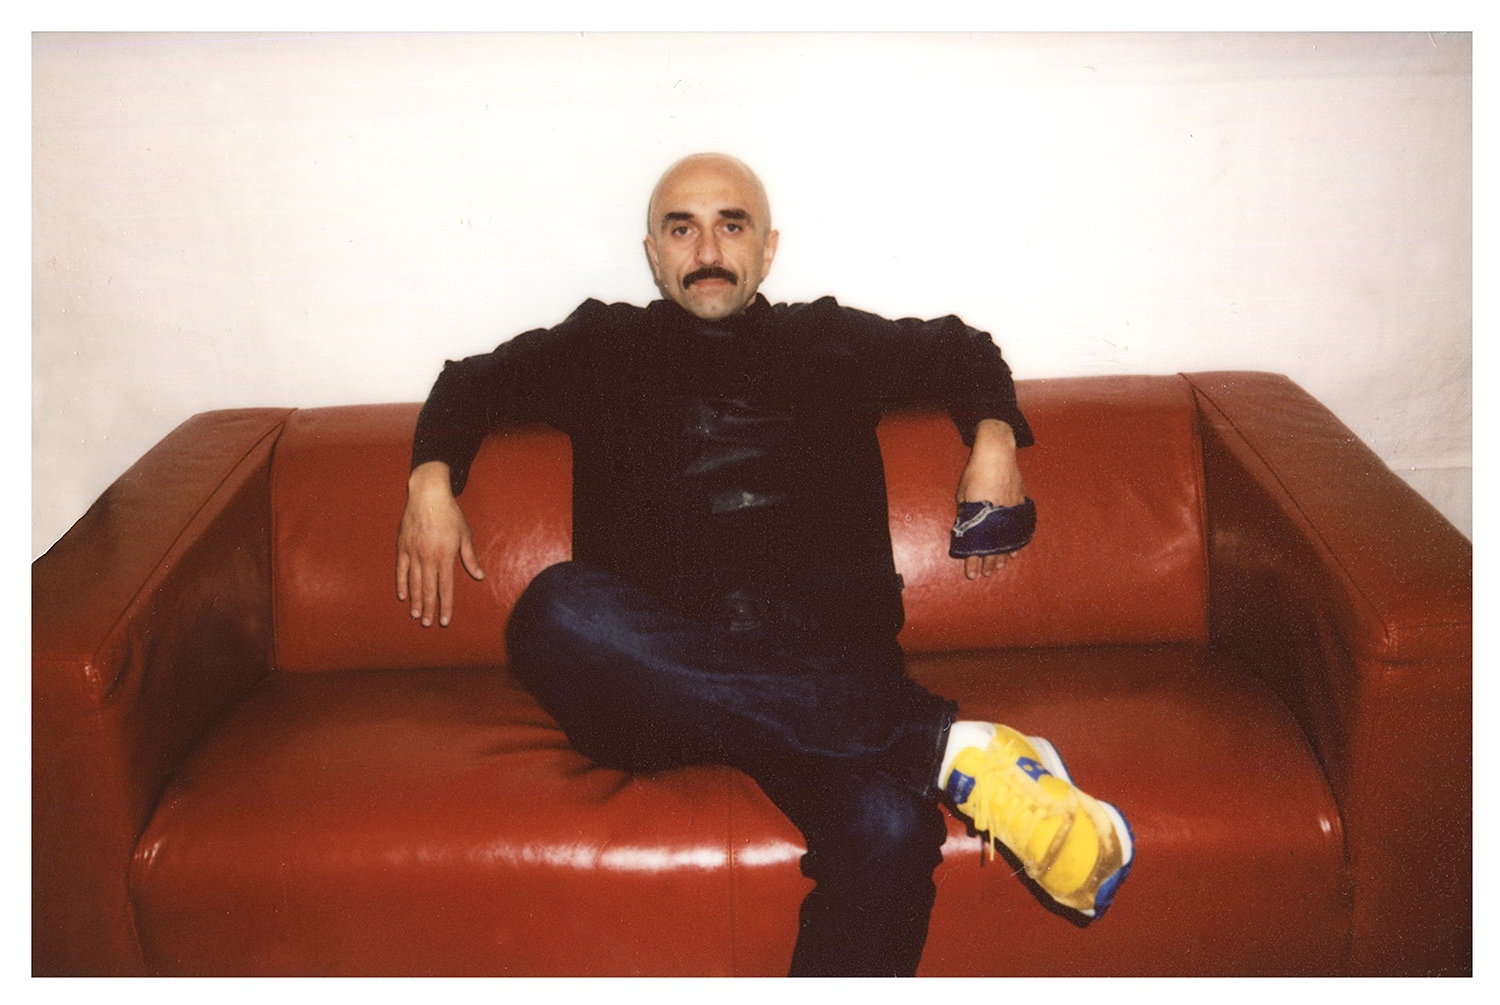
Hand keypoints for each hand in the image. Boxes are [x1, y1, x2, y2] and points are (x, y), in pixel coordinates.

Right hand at [395, 461, 484, 625]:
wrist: (428, 495)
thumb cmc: (450, 514)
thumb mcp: (465, 535)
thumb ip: (470, 558)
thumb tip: (479, 576)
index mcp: (445, 556)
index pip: (445, 588)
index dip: (445, 605)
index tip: (444, 620)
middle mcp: (428, 558)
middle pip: (428, 589)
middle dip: (429, 608)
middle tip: (428, 623)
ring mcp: (413, 553)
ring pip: (414, 583)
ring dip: (415, 600)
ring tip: (416, 615)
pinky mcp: (403, 547)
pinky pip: (401, 570)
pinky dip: (401, 584)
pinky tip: (402, 596)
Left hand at [955, 419, 1025, 579]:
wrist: (997, 453)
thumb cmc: (976, 472)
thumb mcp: (964, 495)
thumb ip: (967, 513)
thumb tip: (966, 529)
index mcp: (982, 515)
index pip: (977, 546)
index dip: (973, 561)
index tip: (971, 573)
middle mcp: (998, 517)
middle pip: (993, 547)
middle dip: (987, 562)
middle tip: (984, 573)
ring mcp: (1011, 511)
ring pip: (1007, 540)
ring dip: (1001, 555)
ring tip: (997, 567)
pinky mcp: (1020, 504)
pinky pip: (1019, 529)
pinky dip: (1016, 541)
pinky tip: (1012, 551)